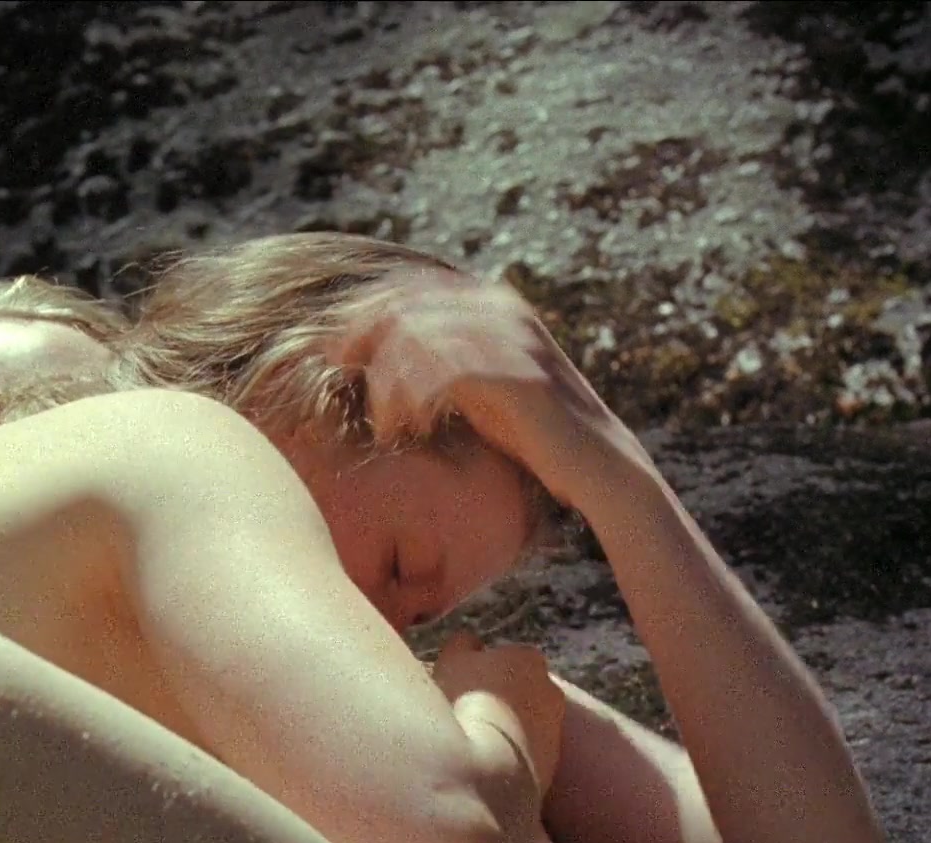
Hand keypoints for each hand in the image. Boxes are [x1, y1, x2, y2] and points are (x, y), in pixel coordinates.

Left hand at [333, 268, 650, 505]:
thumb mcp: (472, 384)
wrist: (595, 465)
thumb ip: (433, 358)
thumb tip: (370, 349)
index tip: (334, 354)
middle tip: (342, 379)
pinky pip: (445, 374)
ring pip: (417, 340)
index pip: (408, 290)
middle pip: (405, 307)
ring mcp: (512, 337)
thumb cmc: (527, 429)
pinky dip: (416, 400)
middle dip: (364, 343)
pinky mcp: (517, 375)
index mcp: (489, 301)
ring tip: (386, 425)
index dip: (362, 318)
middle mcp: (500, 308)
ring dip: (389, 385)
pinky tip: (411, 427)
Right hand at [435, 631, 564, 798]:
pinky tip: (488, 765)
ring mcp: (555, 729)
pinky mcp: (553, 766)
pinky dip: (513, 756)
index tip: (460, 685)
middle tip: (469, 713)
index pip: (500, 655)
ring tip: (477, 743)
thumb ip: (461, 646)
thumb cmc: (466, 704)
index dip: (478, 669)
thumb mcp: (451, 661)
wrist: (488, 771)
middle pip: (519, 688)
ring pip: (526, 722)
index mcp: (526, 658)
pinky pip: (528, 754)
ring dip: (507, 727)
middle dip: (500, 697)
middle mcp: (551, 689)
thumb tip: (468, 642)